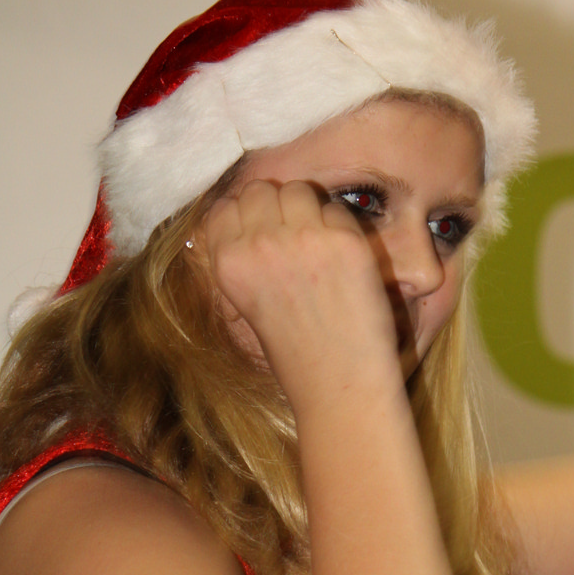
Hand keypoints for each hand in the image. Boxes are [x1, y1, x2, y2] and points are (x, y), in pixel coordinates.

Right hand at [204, 178, 401, 409]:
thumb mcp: (246, 303)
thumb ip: (244, 256)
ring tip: (319, 252)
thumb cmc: (295, 351)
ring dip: (309, 212)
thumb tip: (254, 215)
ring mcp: (304, 239)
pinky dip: (341, 229)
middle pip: (262, 190)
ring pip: (299, 190)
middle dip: (277, 210)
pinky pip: (337, 209)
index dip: (247, 218)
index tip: (263, 237)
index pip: (227, 206)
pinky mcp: (346, 241)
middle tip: (295, 245)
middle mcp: (260, 245)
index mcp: (228, 263)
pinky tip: (343, 265)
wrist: (339, 384)